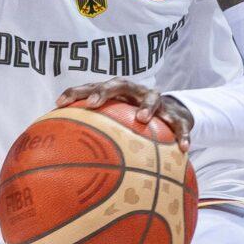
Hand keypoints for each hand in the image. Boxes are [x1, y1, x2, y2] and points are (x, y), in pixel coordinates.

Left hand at [58, 78, 193, 145]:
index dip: (75, 93)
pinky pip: (181, 124)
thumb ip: (95, 135)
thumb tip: (64, 158)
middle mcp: (135, 92)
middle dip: (104, 92)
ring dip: (146, 106)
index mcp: (117, 93)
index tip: (59, 103)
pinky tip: (184, 148)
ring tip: (141, 118)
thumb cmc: (136, 121)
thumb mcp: (117, 124)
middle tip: (93, 104)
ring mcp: (157, 102)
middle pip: (118, 85)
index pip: (92, 87)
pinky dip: (183, 134)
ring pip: (152, 98)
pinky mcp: (177, 115)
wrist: (174, 113)